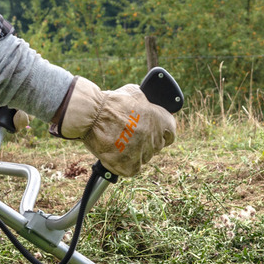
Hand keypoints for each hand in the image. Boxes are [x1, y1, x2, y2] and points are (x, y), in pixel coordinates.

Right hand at [55, 78, 175, 177]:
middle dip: (144, 143)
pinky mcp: (130, 166)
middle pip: (155, 147)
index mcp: (161, 121)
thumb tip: (145, 103)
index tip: (152, 133)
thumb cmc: (111, 103)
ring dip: (133, 154)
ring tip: (117, 143)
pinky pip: (130, 170)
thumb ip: (145, 102)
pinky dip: (122, 165)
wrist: (93, 115)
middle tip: (128, 136)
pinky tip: (114, 154)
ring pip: (142, 159)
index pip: (170, 134)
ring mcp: (143, 154)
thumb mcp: (134, 93)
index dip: (161, 133)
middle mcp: (155, 139)